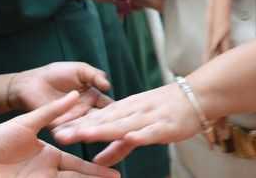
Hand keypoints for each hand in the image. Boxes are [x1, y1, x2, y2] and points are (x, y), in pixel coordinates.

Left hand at [0, 91, 119, 177]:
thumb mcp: (27, 122)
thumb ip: (53, 110)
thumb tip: (76, 94)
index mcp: (48, 153)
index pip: (78, 158)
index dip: (97, 159)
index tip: (117, 156)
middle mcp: (47, 168)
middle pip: (79, 173)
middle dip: (99, 175)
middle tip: (120, 176)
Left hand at [7, 63, 112, 125]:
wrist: (31, 82)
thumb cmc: (56, 73)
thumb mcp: (81, 69)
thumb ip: (96, 76)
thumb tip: (109, 86)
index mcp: (94, 96)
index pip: (110, 105)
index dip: (118, 109)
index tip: (128, 114)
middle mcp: (86, 110)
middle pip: (101, 119)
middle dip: (108, 124)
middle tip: (116, 128)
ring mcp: (73, 119)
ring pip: (86, 127)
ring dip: (91, 130)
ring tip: (99, 134)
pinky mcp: (59, 126)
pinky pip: (69, 131)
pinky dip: (73, 134)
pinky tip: (79, 135)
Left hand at [53, 83, 202, 166]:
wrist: (201, 94)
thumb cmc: (170, 109)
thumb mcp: (141, 125)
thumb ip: (119, 145)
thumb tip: (96, 161)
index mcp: (129, 108)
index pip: (99, 117)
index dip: (77, 125)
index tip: (54, 131)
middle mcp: (136, 110)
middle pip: (106, 120)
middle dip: (82, 127)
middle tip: (58, 134)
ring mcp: (151, 117)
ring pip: (124, 123)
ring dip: (105, 129)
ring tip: (84, 134)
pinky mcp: (167, 125)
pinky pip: (152, 131)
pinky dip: (140, 134)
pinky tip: (129, 137)